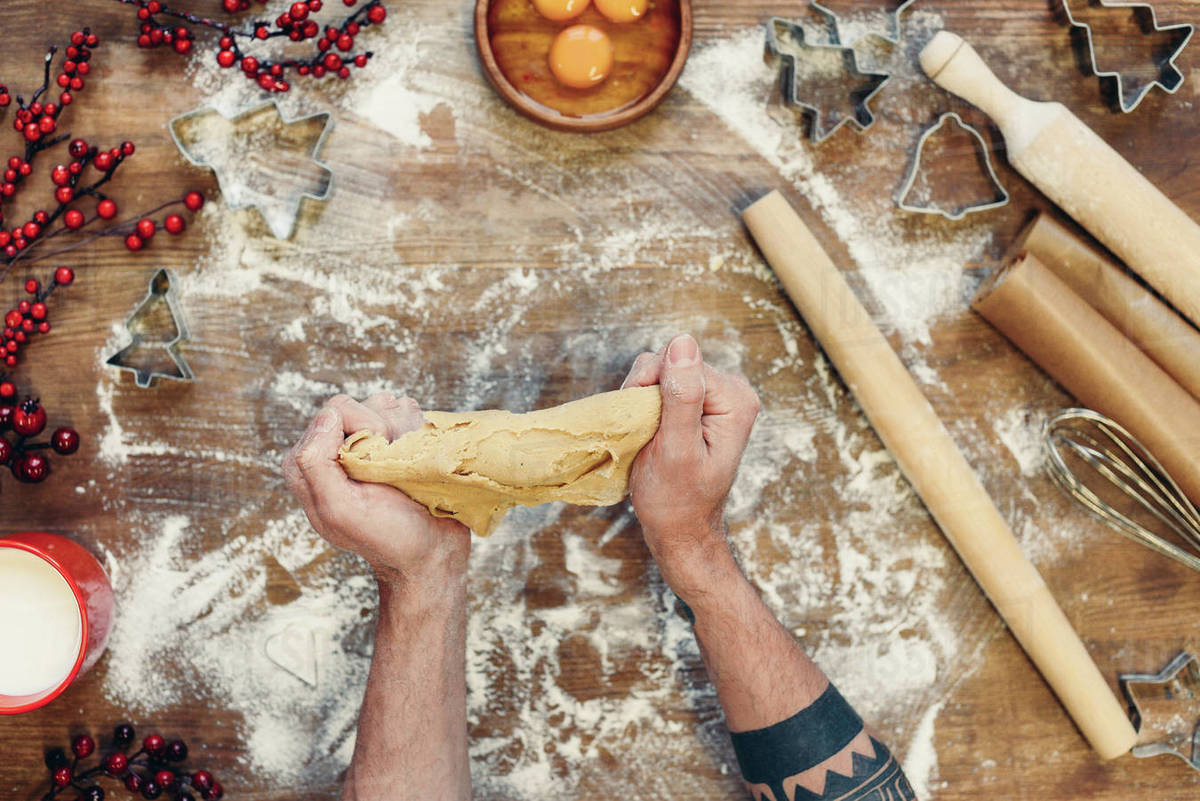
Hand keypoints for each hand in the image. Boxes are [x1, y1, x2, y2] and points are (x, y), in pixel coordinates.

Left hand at [283, 393, 470, 591]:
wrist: (431, 553)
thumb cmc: (386, 536)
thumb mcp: (339, 510)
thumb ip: (316, 463)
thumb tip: (328, 414)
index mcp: (307, 462)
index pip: (333, 412)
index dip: (361, 430)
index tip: (375, 466)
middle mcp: (333, 447)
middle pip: (361, 404)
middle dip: (387, 430)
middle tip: (393, 471)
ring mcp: (366, 442)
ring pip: (388, 405)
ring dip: (407, 433)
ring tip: (409, 469)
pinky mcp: (395, 441)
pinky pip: (411, 413)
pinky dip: (421, 433)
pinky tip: (419, 461)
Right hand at [622, 334, 759, 602]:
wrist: (680, 529)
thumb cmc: (676, 498)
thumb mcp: (676, 448)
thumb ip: (682, 396)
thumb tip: (683, 341)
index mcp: (735, 399)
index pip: (680, 361)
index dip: (650, 386)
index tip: (643, 423)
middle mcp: (732, 391)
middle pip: (671, 361)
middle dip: (646, 390)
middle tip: (644, 432)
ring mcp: (716, 396)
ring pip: (662, 369)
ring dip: (642, 397)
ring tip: (646, 434)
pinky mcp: (699, 403)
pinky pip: (663, 383)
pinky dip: (646, 402)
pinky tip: (649, 430)